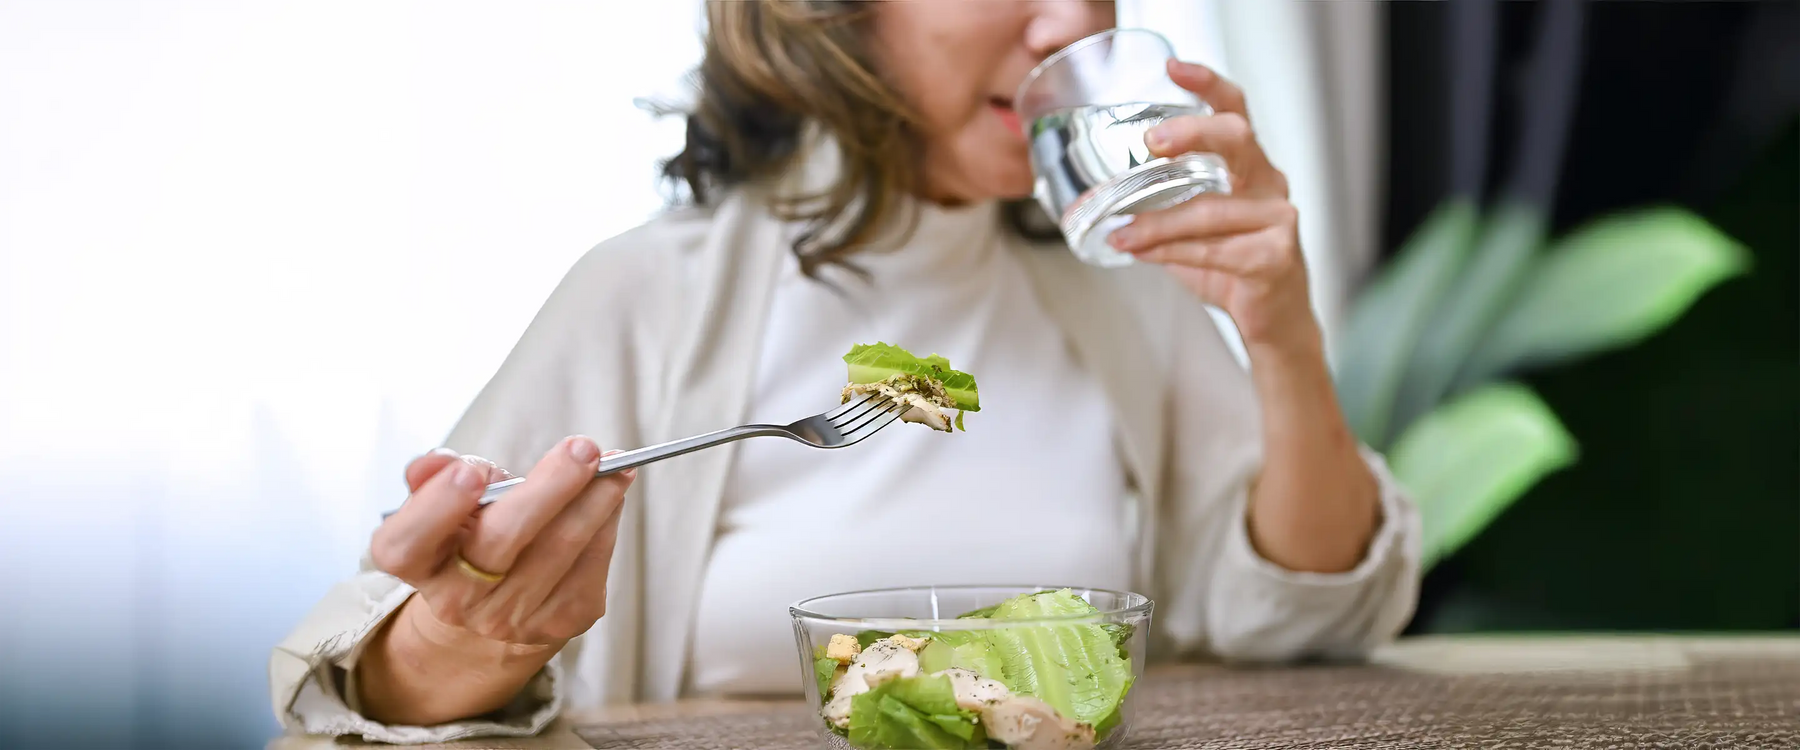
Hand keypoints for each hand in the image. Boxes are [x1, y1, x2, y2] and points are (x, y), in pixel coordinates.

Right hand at [372, 437, 632, 646]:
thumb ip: (436, 475)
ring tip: (616, 465)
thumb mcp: (444, 501)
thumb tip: (439, 462)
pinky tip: (612, 495)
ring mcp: (508, 617)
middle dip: (548, 488)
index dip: (437, 508)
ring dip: (595, 500)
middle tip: (583, 449)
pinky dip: (606, 523)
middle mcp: (457, 598)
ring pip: (558, 550)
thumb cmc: (470, 534)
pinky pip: (590, 566)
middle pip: (500, 541)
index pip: (409, 542)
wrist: (493, 605)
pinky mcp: (557, 622)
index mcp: (416, 562)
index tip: (471, 473)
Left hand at [1104, 60, 1318, 353]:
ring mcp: (1278, 218)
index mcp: (1250, 166)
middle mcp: (1269, 183)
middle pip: (1236, 139)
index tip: (1174, 69)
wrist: (1274, 321)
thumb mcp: (1195, 229)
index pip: (1235, 111)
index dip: (1208, 85)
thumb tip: (1103, 201)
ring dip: (1158, 223)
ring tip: (1122, 233)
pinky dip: (1173, 252)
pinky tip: (1145, 254)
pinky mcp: (1276, 256)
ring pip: (1210, 210)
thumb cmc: (1234, 267)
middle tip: (1150, 143)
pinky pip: (1214, 250)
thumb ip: (1162, 209)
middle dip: (1191, 134)